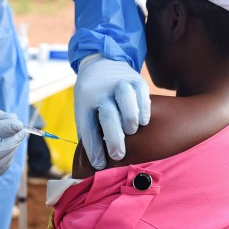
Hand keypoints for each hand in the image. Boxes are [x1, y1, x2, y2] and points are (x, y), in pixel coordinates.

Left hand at [74, 54, 150, 168]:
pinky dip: (144, 110)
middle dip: (113, 139)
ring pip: (126, 100)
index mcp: (85, 101)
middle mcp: (101, 91)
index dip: (93, 148)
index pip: (88, 127)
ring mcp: (119, 84)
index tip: (99, 165)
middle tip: (118, 155)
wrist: (101, 64)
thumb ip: (90, 134)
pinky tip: (143, 122)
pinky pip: (142, 95)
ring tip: (131, 132)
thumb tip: (97, 163)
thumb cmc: (93, 98)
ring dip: (129, 120)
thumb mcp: (85, 111)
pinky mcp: (136, 80)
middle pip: (107, 116)